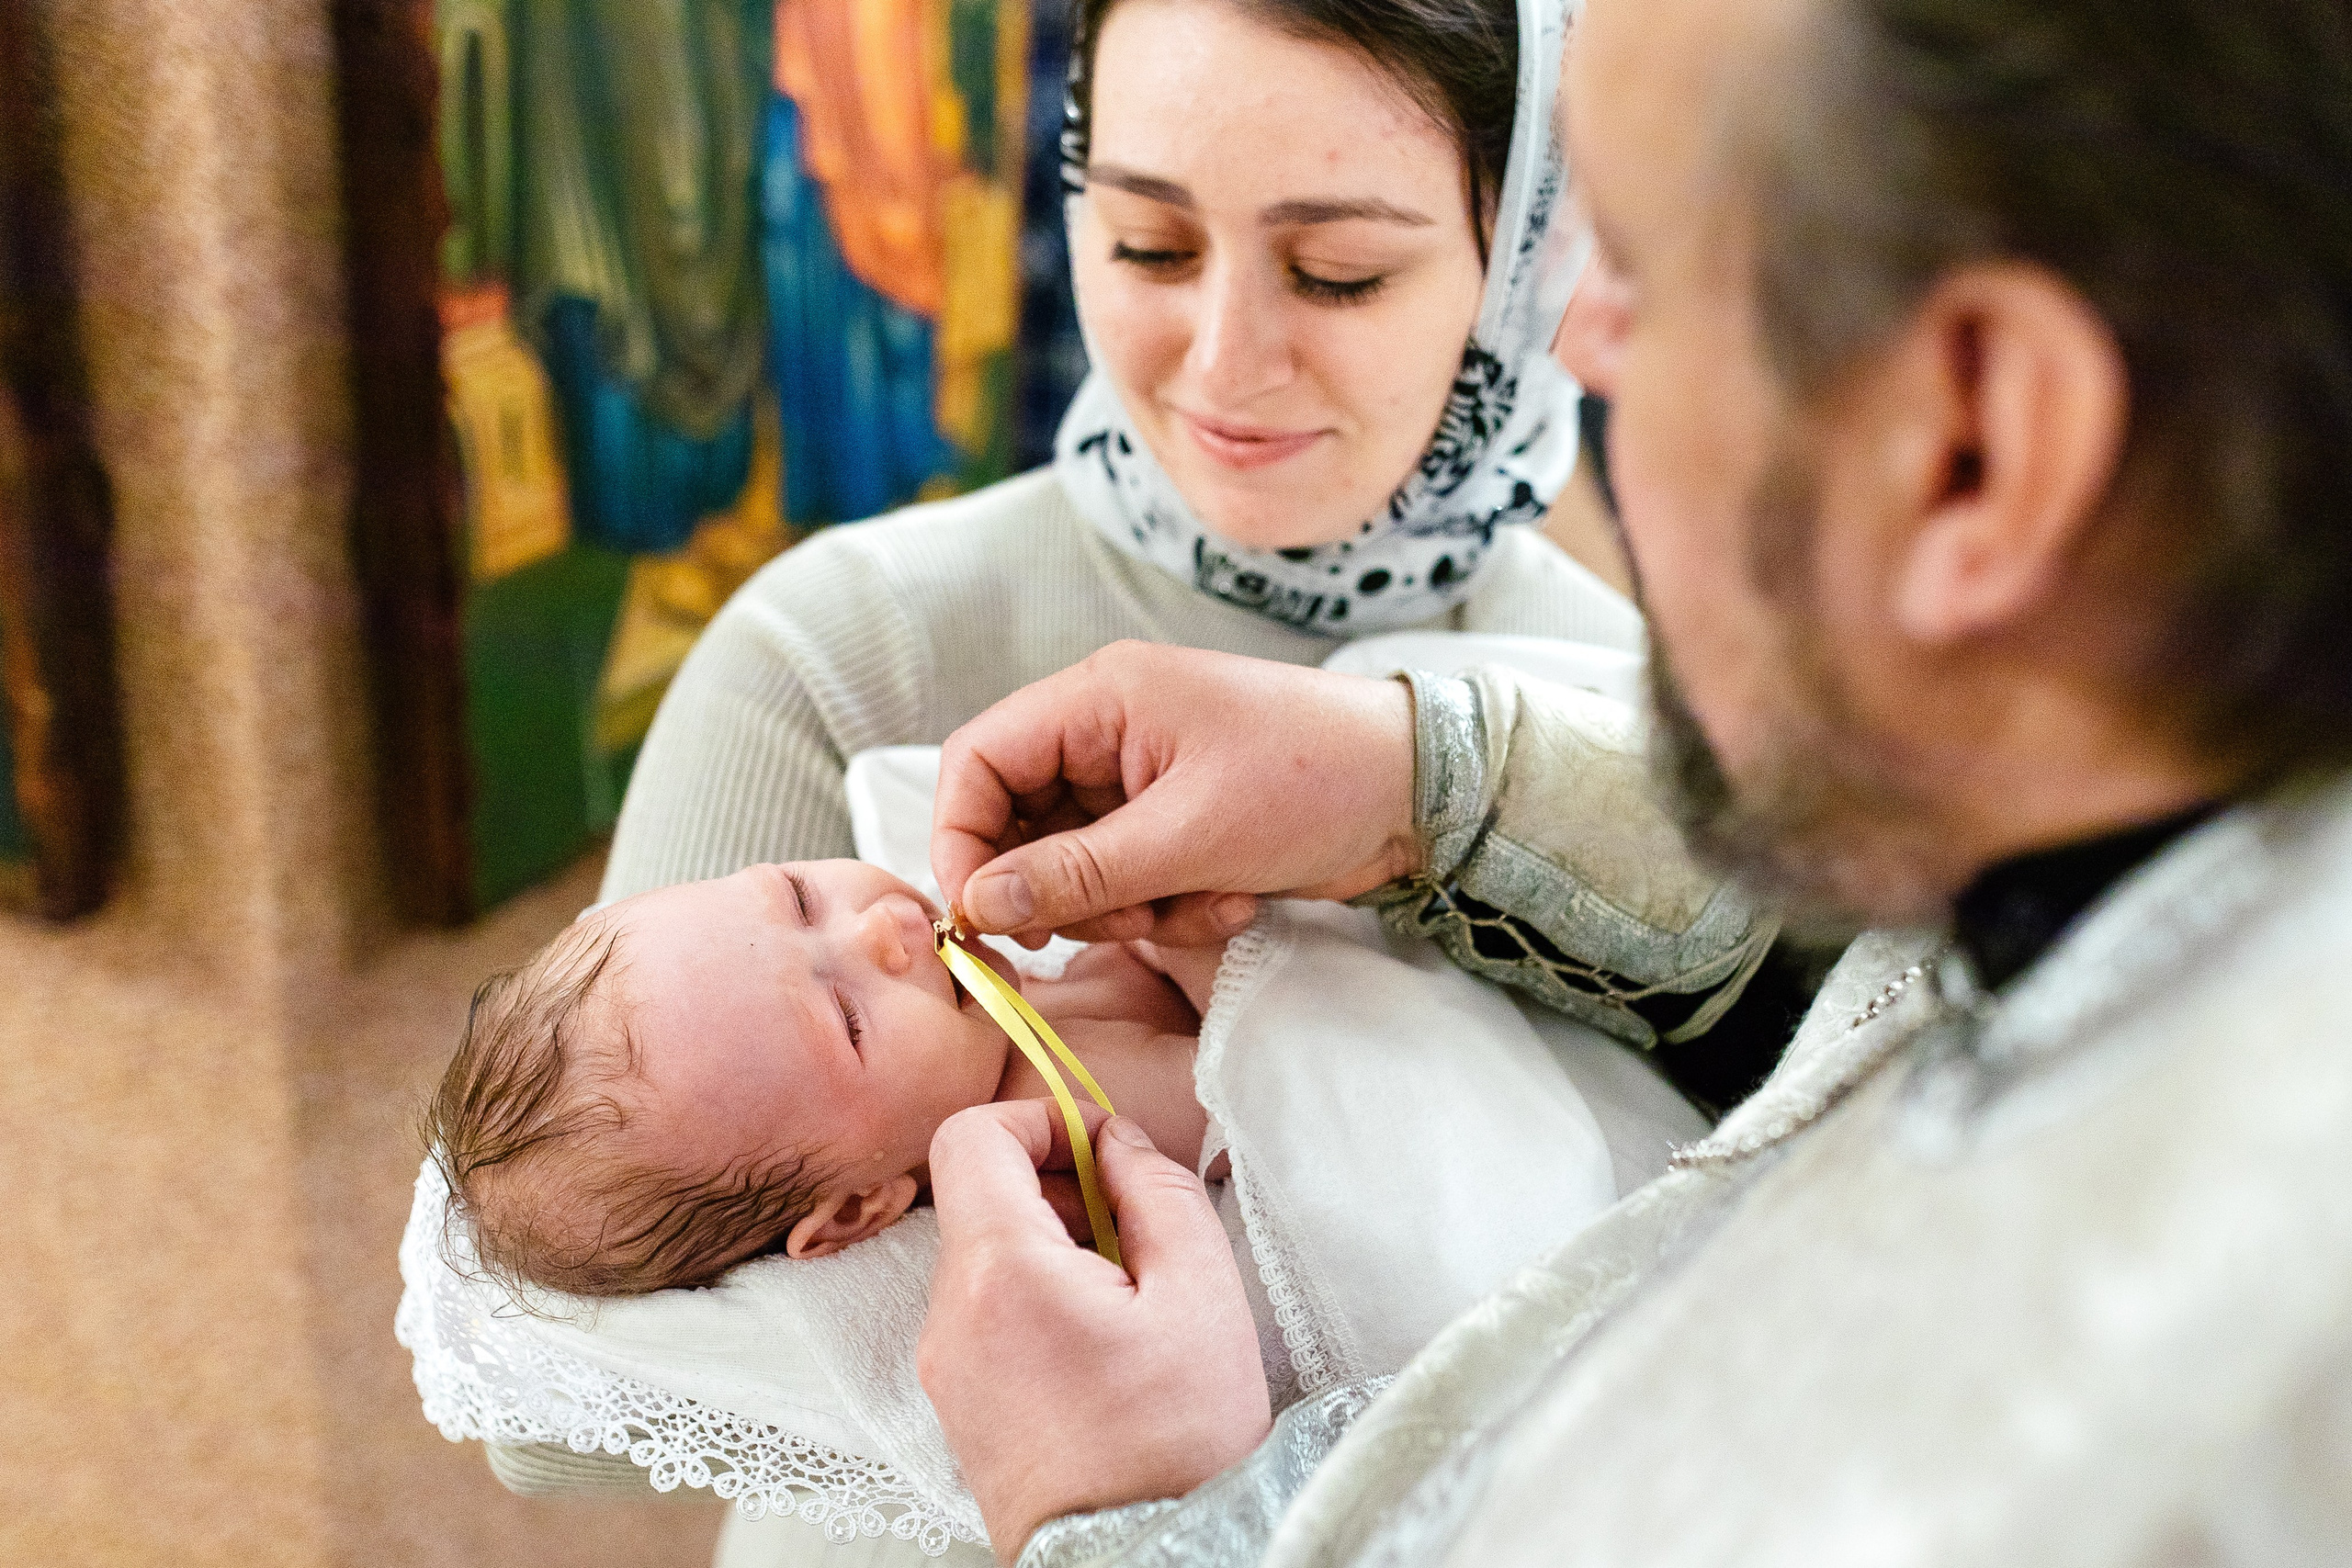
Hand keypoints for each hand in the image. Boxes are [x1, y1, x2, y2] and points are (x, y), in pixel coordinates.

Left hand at [920, 1101, 1270, 1561]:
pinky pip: (982, 1312)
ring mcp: (944, 1365)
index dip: (1038, 1119)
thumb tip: (1118, 1142)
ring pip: (983, 1255)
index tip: (1098, 1146)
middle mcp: (950, 1315)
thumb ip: (1157, 1190)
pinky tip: (1100, 1341)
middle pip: (977, 1196)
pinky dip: (1033, 1298)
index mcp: (1001, 1273)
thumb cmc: (1175, 1444)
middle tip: (1133, 1228)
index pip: (971, 1137)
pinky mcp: (955, 1403)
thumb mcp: (1202, 1293)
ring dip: (1049, 1246)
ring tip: (1126, 1297)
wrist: (1140, 1564)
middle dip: (1055, 1188)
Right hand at [931, 642, 1420, 947]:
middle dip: (1065, 890)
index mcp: (1099, 698)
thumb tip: (980, 903)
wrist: (1420, 794)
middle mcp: (1107, 732)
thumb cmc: (1313, 781)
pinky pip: (1129, 883)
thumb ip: (1077, 873)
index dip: (961, 840)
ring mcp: (1140, 781)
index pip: (979, 760)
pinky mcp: (1174, 825)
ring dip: (1128, 908)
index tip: (981, 916)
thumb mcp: (1189, 835)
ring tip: (1201, 904)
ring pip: (1074, 868)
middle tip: (1120, 921)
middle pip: (1019, 823)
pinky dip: (1169, 909)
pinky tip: (1231, 902)